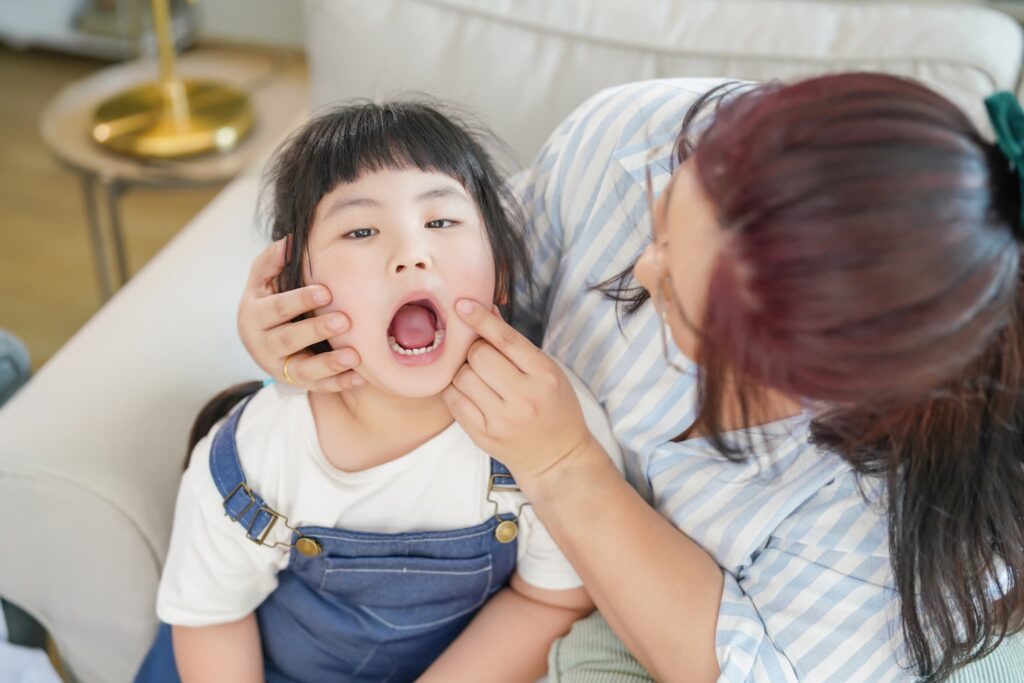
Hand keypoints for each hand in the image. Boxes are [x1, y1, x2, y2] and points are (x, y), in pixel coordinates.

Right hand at [237, 239, 362, 391]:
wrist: (260, 339)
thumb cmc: (268, 302)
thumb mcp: (262, 282)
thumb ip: (271, 261)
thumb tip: (289, 240)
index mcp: (254, 315)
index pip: (277, 307)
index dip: (300, 300)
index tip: (326, 291)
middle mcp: (262, 344)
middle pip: (289, 339)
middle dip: (317, 330)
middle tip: (345, 320)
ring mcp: (278, 367)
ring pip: (302, 370)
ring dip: (329, 364)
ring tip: (355, 356)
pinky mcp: (295, 382)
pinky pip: (318, 387)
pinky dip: (339, 383)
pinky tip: (360, 377)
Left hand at [441, 299, 594, 484]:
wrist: (557, 458)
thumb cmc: (554, 407)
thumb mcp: (547, 371)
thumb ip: (516, 344)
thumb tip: (486, 310)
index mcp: (544, 375)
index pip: (506, 339)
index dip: (480, 319)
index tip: (462, 304)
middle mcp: (524, 397)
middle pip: (478, 356)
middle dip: (475, 350)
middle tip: (483, 358)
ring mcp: (502, 419)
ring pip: (462, 376)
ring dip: (464, 371)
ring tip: (479, 379)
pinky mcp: (483, 435)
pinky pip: (453, 400)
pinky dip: (456, 390)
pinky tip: (470, 392)